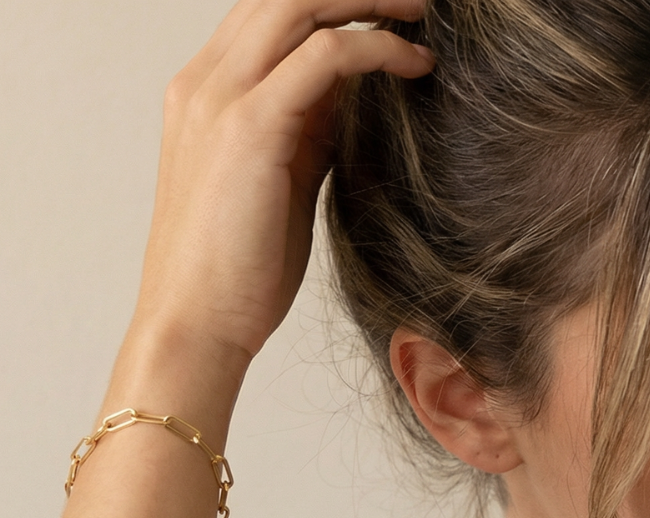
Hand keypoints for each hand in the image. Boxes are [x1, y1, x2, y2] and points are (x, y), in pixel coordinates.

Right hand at [130, 0, 433, 380]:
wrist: (197, 323)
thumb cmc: (239, 271)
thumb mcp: (279, 186)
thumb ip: (306, 137)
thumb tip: (350, 109)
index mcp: (203, 96)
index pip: (266, 19)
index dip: (328, 8)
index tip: (384, 19)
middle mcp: (203, 82)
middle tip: (413, 5)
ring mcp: (220, 98)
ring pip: (299, 6)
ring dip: (368, 3)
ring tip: (420, 17)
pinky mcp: (250, 126)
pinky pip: (325, 55)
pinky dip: (376, 49)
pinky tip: (415, 64)